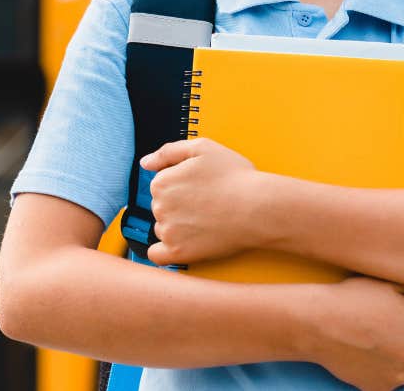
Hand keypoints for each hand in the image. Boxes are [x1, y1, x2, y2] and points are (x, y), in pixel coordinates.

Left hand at [139, 138, 260, 265]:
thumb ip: (169, 152)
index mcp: (162, 182)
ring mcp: (168, 231)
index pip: (162, 185)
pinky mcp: (178, 252)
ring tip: (205, 222)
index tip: (201, 188)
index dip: (182, 185)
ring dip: (177, 227)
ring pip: (163, 229)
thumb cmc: (235, 176)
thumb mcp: (202, 148)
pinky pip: (158, 255)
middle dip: (179, 206)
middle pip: (162, 207)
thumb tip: (146, 162)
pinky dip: (165, 251)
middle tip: (207, 204)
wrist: (258, 208)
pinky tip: (181, 245)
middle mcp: (159, 207)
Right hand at [299, 277, 403, 389]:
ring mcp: (400, 376)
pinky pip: (391, 384)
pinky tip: (367, 356)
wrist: (318, 323)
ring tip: (378, 344)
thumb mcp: (392, 284)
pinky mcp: (380, 389)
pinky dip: (383, 374)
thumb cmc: (353, 298)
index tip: (400, 316)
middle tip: (397, 335)